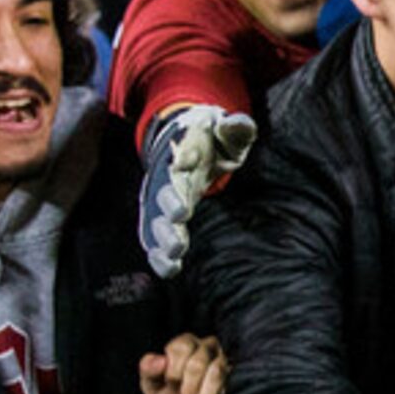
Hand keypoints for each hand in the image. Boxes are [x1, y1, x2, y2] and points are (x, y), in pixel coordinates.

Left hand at [139, 332, 228, 393]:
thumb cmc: (166, 391)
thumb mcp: (151, 383)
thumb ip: (148, 369)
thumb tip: (160, 361)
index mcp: (184, 343)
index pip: (181, 348)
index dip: (174, 370)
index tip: (170, 384)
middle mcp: (205, 347)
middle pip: (198, 361)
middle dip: (189, 384)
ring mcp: (220, 360)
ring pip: (216, 372)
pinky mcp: (229, 378)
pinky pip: (224, 386)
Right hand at [140, 102, 257, 277]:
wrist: (182, 143)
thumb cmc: (211, 139)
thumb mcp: (225, 130)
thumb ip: (235, 128)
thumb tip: (240, 123)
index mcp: (184, 152)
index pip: (181, 152)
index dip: (183, 156)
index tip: (185, 162)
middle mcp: (166, 177)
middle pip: (164, 189)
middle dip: (171, 202)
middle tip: (182, 215)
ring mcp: (159, 199)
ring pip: (155, 218)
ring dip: (163, 237)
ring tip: (174, 255)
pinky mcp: (158, 218)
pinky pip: (154, 237)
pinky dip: (158, 254)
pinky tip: (168, 270)